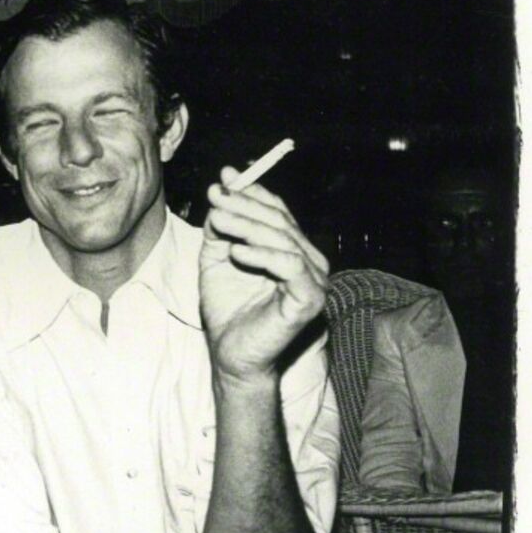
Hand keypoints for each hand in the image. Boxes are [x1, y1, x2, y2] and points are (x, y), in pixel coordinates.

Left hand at [199, 168, 329, 384]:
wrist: (230, 355)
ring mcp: (315, 281)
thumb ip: (221, 227)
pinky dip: (262, 255)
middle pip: (280, 221)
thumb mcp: (217, 258)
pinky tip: (236, 251)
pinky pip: (290, 266)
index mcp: (292, 250)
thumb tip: (220, 190)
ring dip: (247, 224)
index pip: (277, 212)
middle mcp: (310, 262)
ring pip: (284, 239)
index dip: (252, 192)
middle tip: (216, 194)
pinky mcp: (311, 300)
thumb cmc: (228, 309)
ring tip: (218, 217)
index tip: (224, 177)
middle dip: (245, 204)